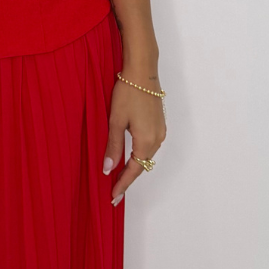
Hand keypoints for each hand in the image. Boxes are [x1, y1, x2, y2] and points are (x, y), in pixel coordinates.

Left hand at [103, 75, 165, 205]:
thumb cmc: (127, 93)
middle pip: (142, 166)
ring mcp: (161, 132)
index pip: (133, 171)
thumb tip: (108, 169)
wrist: (142, 71)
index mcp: (146, 141)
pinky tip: (129, 157)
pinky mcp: (160, 124)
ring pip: (146, 157)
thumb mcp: (115, 121)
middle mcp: (157, 139)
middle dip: (128, 179)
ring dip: (134, 167)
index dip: (123, 185)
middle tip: (114, 192)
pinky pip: (149, 147)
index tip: (113, 197)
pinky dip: (139, 155)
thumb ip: (113, 147)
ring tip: (119, 177)